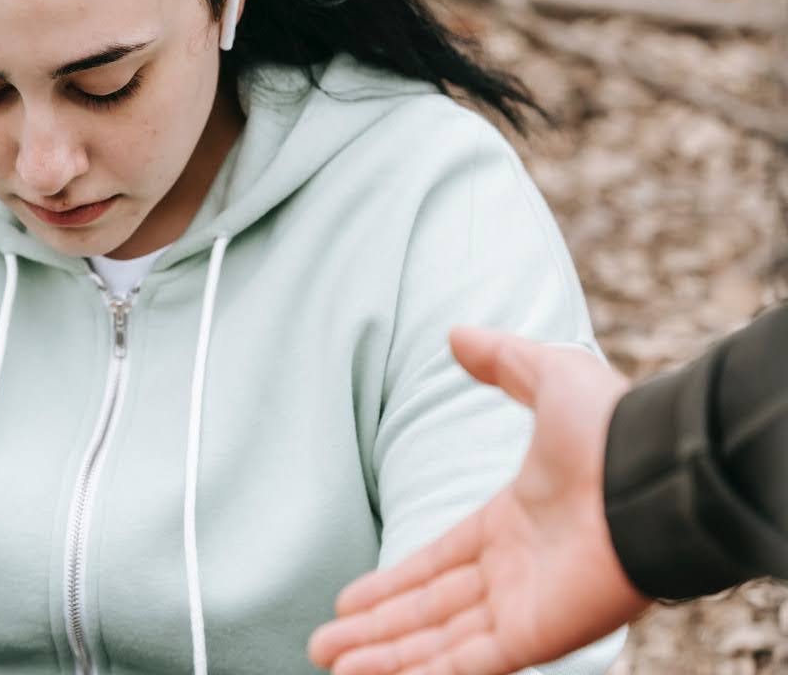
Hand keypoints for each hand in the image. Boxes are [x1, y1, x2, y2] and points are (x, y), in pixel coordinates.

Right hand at [308, 327, 649, 674]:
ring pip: (437, 640)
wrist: (653, 469)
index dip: (393, 582)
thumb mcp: (546, 375)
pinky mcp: (536, 634)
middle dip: (374, 629)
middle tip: (322, 645)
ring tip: (328, 663)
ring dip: (382, 656)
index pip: (437, 563)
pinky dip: (424, 672)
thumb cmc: (607, 424)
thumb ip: (501, 360)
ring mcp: (523, 606)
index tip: (351, 599)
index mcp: (510, 524)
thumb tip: (456, 335)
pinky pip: (468, 662)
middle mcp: (512, 572)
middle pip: (426, 609)